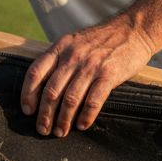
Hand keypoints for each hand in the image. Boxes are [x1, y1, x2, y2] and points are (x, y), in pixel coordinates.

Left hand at [21, 17, 157, 135]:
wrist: (134, 29)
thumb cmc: (102, 39)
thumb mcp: (74, 42)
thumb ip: (59, 59)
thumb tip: (43, 86)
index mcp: (60, 48)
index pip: (35, 72)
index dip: (28, 94)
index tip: (27, 110)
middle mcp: (72, 57)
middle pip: (51, 91)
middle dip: (44, 115)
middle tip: (43, 130)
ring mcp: (91, 66)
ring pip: (70, 99)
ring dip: (63, 120)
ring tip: (60, 132)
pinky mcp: (109, 74)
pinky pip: (93, 100)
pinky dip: (86, 116)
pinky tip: (82, 125)